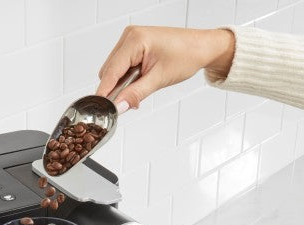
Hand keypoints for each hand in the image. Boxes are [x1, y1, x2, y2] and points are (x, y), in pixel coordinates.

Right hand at [97, 26, 234, 111]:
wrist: (201, 47)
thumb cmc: (186, 55)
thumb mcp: (159, 79)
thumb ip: (135, 93)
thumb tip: (119, 106)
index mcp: (135, 40)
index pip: (110, 71)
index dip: (105, 92)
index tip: (102, 109)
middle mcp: (129, 36)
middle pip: (109, 72)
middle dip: (117, 89)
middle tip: (131, 101)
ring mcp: (130, 40)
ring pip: (113, 70)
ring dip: (123, 84)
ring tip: (143, 85)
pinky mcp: (134, 45)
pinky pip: (121, 66)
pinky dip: (128, 78)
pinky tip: (141, 80)